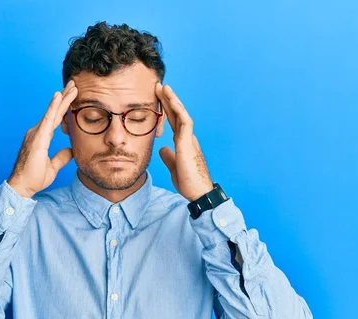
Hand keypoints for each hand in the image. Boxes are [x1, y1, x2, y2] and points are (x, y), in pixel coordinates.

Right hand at [7, 81, 78, 197]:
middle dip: (65, 98)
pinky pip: (47, 119)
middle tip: (74, 84)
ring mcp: (36, 133)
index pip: (56, 119)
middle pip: (55, 112)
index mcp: (41, 137)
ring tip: (72, 87)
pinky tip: (59, 96)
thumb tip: (71, 150)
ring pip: (53, 112)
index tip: (73, 96)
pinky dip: (54, 107)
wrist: (22, 187)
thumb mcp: (53, 166)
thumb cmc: (33, 178)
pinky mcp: (37, 137)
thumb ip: (61, 157)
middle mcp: (37, 132)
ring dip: (63, 99)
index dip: (64, 107)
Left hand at [155, 82, 214, 201]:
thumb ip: (169, 157)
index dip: (166, 111)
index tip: (158, 100)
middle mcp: (188, 138)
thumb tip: (162, 149)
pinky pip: (185, 122)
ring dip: (173, 100)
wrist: (199, 193)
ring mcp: (189, 140)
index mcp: (183, 143)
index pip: (174, 123)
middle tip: (159, 86)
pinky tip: (171, 101)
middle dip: (168, 100)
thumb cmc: (189, 183)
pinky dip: (178, 110)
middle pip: (177, 115)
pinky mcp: (188, 144)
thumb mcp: (174, 167)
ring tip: (164, 87)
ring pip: (181, 114)